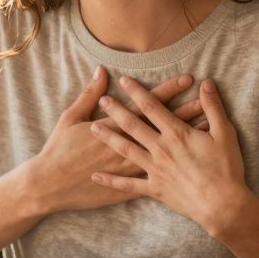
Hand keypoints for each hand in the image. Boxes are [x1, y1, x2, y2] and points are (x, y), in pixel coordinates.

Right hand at [23, 66, 202, 213]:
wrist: (51, 186)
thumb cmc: (59, 151)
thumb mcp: (71, 117)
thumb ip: (89, 95)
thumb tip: (102, 71)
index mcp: (114, 126)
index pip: (148, 104)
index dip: (168, 90)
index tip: (187, 79)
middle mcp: (126, 145)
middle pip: (162, 124)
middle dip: (185, 109)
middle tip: (206, 97)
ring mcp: (130, 167)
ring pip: (165, 149)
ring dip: (186, 137)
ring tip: (207, 127)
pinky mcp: (128, 186)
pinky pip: (158, 174)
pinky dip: (176, 166)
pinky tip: (191, 160)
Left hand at [90, 77, 248, 235]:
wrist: (223, 205)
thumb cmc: (226, 168)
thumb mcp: (225, 133)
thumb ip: (213, 107)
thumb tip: (206, 83)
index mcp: (177, 133)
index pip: (152, 107)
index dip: (137, 92)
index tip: (124, 80)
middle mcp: (161, 149)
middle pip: (133, 125)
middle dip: (116, 111)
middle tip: (103, 100)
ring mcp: (155, 169)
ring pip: (126, 150)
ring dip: (109, 137)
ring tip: (93, 127)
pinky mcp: (154, 189)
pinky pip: (128, 185)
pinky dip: (111, 181)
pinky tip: (96, 176)